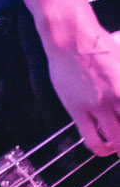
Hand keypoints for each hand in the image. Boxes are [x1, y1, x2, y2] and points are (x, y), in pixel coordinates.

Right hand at [44, 24, 119, 156]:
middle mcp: (118, 97)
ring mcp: (99, 105)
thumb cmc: (99, 45)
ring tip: (116, 149)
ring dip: (118, 149)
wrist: (71, 37)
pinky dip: (99, 148)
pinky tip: (102, 147)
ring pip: (116, 140)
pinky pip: (91, 138)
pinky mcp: (78, 109)